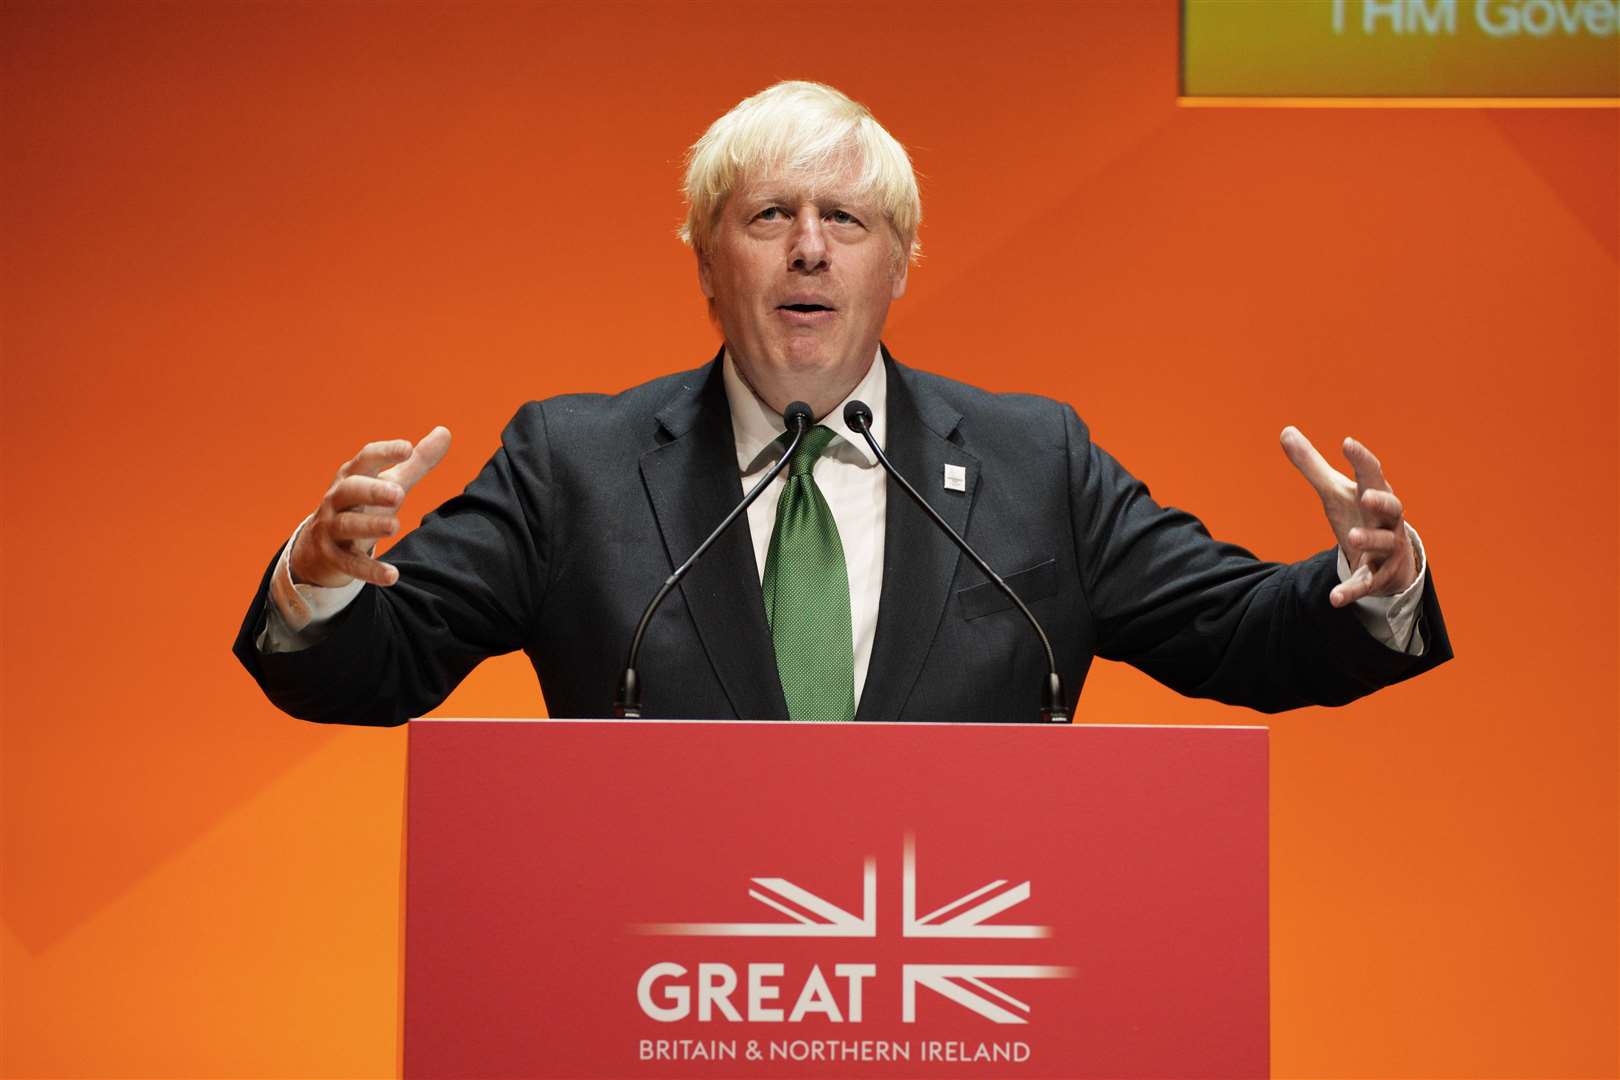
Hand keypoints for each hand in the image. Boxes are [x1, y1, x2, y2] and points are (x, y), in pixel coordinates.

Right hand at [290, 427, 451, 587]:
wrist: (321, 544)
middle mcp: (338, 499)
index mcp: (353, 476)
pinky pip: (350, 564)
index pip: (365, 459)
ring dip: (370, 525)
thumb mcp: (389, 482)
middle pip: (350, 490)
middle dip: (372, 491)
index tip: (408, 448)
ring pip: (347, 525)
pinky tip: (393, 576)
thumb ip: (417, 461)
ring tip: (394, 526)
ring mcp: (332, 528)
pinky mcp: (333, 556)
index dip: (385, 453)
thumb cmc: (363, 504)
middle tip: (400, 494)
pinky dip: (370, 570)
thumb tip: (445, 431)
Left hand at [1280, 426, 1416, 607]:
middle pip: (1393, 508)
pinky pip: (1368, 584)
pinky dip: (1352, 591)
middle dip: (1382, 502)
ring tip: (1351, 537)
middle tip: (1366, 497)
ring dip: (1369, 540)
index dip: (1362, 459)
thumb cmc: (1360, 515)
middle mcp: (1387, 521)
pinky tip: (1334, 598)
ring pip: (1385, 544)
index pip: (1372, 474)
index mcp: (1376, 495)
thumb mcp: (1334, 491)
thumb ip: (1311, 465)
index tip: (1347, 443)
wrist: (1387, 558)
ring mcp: (1386, 549)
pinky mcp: (1378, 577)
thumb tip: (1285, 431)